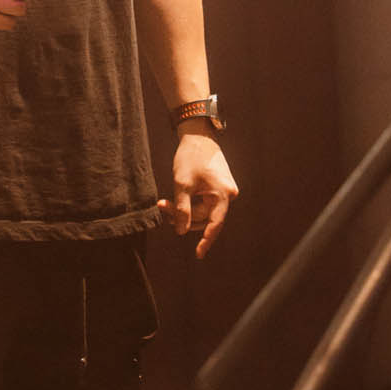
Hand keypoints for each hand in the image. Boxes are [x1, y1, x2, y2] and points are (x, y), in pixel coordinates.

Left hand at [159, 134, 237, 259]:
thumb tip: (180, 231)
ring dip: (185, 210)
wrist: (198, 135)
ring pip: (204, 210)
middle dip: (184, 216)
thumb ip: (182, 210)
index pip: (215, 224)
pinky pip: (205, 202)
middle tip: (162, 206)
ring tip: (165, 202)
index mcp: (224, 194)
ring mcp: (225, 191)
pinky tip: (176, 198)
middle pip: (206, 216)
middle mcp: (229, 194)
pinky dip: (191, 203)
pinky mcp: (219, 187)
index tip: (198, 254)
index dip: (206, 240)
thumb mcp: (182, 184)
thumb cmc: (190, 157)